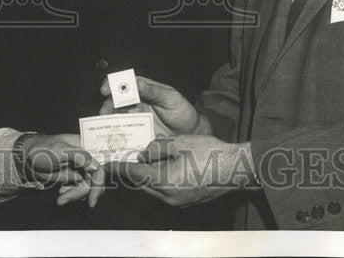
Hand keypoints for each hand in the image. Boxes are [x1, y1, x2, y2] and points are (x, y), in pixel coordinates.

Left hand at [22, 133, 105, 207]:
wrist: (28, 159)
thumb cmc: (43, 149)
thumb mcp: (60, 150)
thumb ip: (78, 156)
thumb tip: (96, 166)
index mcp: (86, 147)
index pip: (100, 164)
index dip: (99, 180)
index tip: (93, 197)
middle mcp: (86, 160)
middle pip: (94, 180)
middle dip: (83, 192)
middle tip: (67, 198)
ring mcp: (80, 170)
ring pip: (87, 188)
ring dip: (75, 195)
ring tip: (61, 198)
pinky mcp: (74, 179)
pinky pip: (79, 191)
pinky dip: (71, 195)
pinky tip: (61, 192)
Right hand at [99, 76, 209, 135]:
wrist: (190, 134)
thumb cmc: (183, 112)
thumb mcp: (172, 99)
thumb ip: (155, 92)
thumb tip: (138, 83)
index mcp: (145, 89)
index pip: (126, 82)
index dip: (113, 83)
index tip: (106, 89)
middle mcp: (137, 102)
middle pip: (117, 99)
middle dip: (108, 103)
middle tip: (104, 111)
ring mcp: (136, 117)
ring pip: (117, 114)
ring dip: (108, 117)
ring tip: (105, 123)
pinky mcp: (137, 132)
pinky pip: (123, 130)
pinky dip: (115, 131)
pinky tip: (112, 135)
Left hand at [121, 135, 255, 207]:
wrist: (236, 170)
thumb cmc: (210, 154)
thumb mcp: (179, 142)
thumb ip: (156, 147)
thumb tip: (143, 153)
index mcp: (163, 181)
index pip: (133, 174)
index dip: (119, 168)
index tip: (107, 164)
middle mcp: (167, 197)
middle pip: (141, 184)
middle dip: (131, 172)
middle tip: (122, 160)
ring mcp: (177, 202)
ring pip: (152, 189)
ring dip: (145, 176)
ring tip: (141, 161)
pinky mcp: (185, 201)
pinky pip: (164, 192)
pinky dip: (158, 180)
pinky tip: (161, 168)